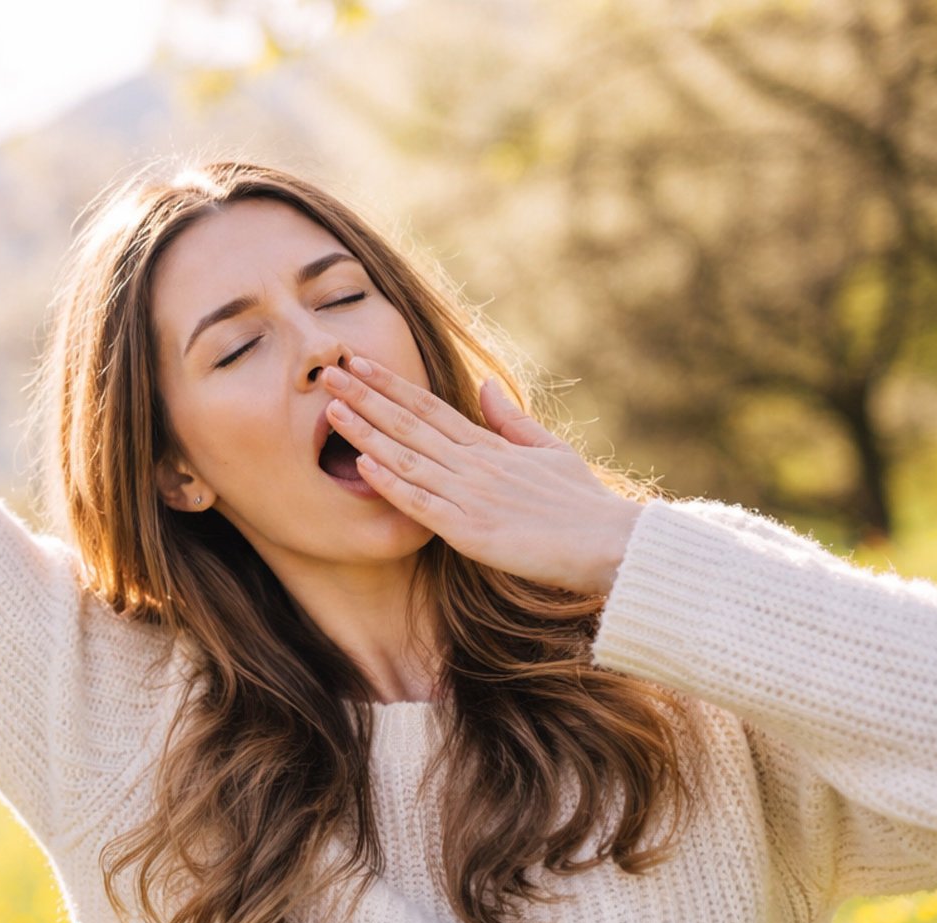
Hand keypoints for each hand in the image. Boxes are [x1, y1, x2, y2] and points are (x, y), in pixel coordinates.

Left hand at [321, 358, 643, 596]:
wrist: (610, 544)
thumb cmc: (582, 503)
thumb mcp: (548, 450)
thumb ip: (510, 419)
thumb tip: (482, 384)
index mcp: (488, 447)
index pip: (428, 408)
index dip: (390, 386)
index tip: (358, 364)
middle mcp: (473, 464)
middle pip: (409, 424)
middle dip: (365, 398)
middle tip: (326, 372)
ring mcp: (470, 495)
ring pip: (407, 458)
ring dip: (367, 433)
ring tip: (332, 409)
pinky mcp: (471, 530)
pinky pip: (423, 505)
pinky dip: (392, 485)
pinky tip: (364, 466)